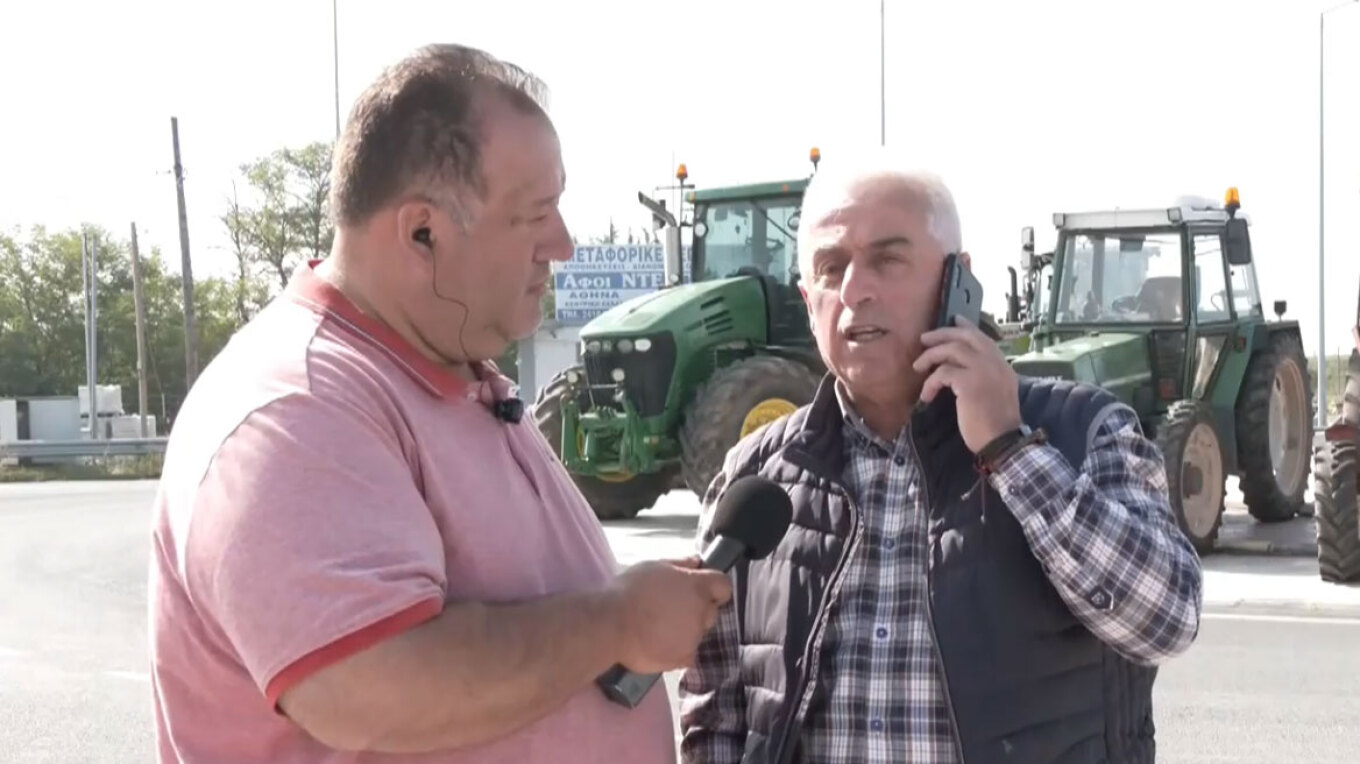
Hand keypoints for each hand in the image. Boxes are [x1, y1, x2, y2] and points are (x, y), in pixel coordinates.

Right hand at [609, 557, 732, 674]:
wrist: (611, 626)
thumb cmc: (629, 591)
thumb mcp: (652, 566)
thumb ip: (679, 564)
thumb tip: (696, 562)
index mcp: (697, 586)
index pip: (723, 585)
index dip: (715, 587)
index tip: (702, 590)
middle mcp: (701, 611)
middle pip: (711, 610)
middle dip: (698, 610)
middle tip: (673, 609)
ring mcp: (695, 637)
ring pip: (698, 632)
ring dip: (686, 630)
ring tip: (660, 628)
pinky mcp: (684, 658)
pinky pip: (688, 653)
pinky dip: (678, 650)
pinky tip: (659, 644)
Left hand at [914, 315, 1022, 452]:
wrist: (1002, 441)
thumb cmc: (995, 423)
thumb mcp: (994, 392)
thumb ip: (984, 375)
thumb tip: (959, 368)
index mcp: (1002, 365)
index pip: (982, 337)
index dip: (966, 327)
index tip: (954, 319)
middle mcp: (994, 363)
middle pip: (965, 337)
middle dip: (941, 334)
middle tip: (924, 339)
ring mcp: (983, 370)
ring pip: (951, 350)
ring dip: (930, 357)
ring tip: (917, 367)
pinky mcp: (969, 383)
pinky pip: (942, 373)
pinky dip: (930, 383)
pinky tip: (927, 395)